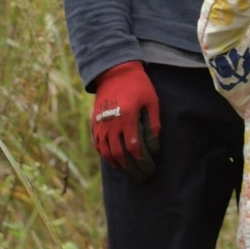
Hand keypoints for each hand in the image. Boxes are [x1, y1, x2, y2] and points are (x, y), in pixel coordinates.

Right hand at [91, 61, 160, 178]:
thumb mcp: (152, 101)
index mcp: (127, 117)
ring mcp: (101, 124)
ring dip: (117, 165)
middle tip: (141, 176)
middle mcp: (111, 123)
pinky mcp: (95, 122)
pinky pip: (97, 144)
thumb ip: (153, 124)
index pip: (134, 148)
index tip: (150, 169)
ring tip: (128, 172)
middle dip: (131, 168)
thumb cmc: (138, 86)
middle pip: (119, 154)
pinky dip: (105, 155)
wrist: (115, 72)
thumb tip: (155, 147)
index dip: (142, 162)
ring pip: (106, 152)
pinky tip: (113, 161)